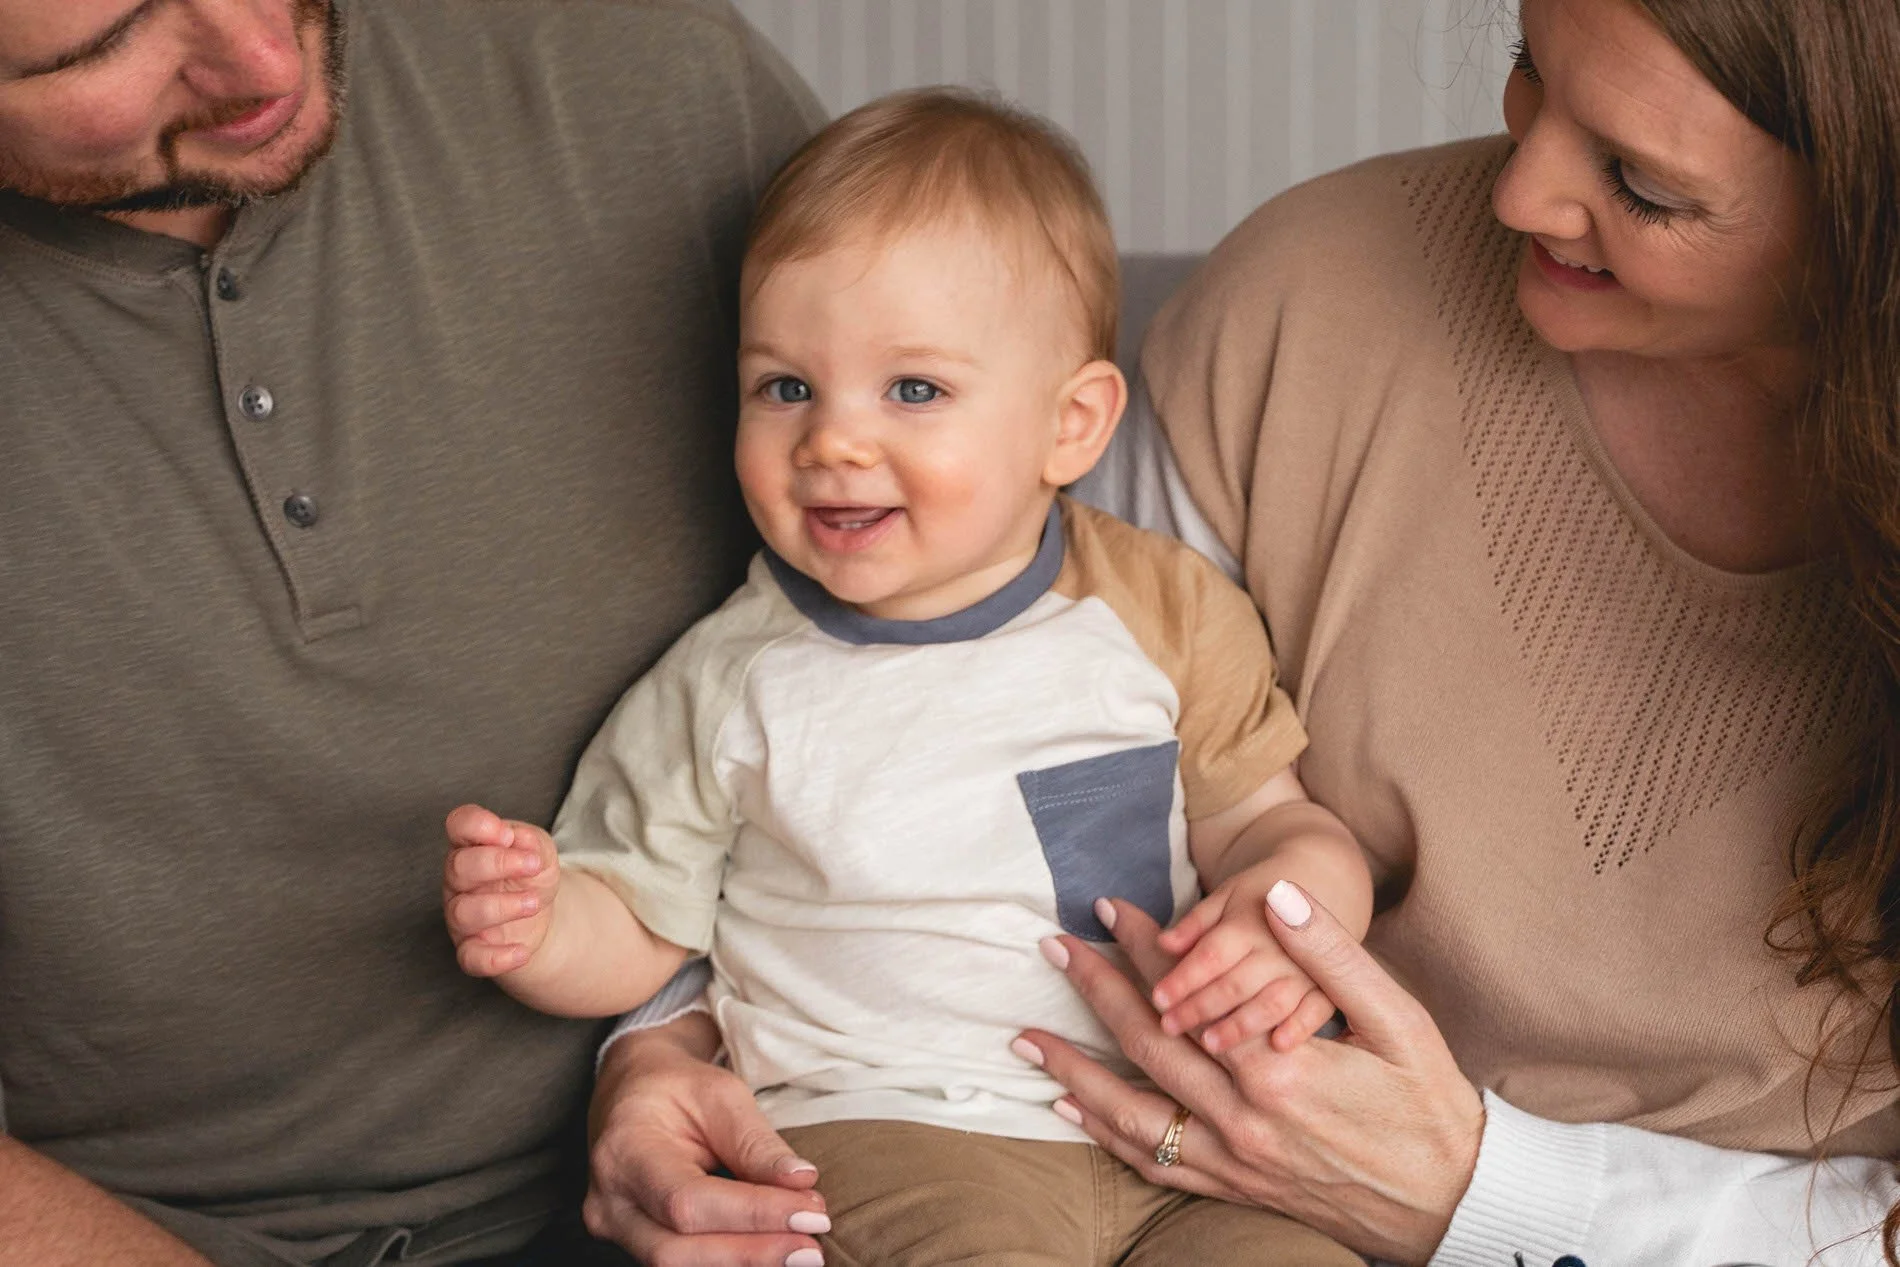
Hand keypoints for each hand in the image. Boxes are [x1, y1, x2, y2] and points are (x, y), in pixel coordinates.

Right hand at [442, 803, 558, 976]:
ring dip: (503, 906)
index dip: (477, 826)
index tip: (507, 835)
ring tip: (533, 903)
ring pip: (464, 912)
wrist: (541, 918)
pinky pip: (471, 958)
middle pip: (459, 867)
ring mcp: (461, 918)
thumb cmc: (530, 877)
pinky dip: (496, 957)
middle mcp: (459, 882)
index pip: (459, 825)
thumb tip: (516, 838)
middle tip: (533, 866)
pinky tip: (521, 952)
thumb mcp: (540, 851)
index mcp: (472, 847)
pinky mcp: (471, 950)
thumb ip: (528, 840)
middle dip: (498, 863)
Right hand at [585, 1013, 831, 1266]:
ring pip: (679, 1266)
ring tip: (800, 1251)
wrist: (634, 1091)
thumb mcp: (722, 1095)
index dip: (753, 1214)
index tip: (812, 1212)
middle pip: (678, 1249)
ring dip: (746, 1262)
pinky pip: (684, 1263)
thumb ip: (757, 1144)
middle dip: (752, 1252)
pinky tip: (770, 1253)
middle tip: (812, 1246)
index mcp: (624, 1151)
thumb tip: (802, 1182)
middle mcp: (609, 1201)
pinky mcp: (634, 1243)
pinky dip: (731, 1261)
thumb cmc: (679, 1088)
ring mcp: (615, 1228)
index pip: (688, 1200)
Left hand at [1017, 884, 1483, 1264]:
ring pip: (1132, 1113)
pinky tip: (1073, 1111)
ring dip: (1074, 1071)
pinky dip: (1106, 1135)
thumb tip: (1277, 897)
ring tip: (1025, 1039)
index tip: (1107, 908)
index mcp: (1277, 1071)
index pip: (1184, 995)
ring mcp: (1235, 1163)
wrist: (1456, 1207)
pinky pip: (1154, 1164)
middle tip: (1051, 948)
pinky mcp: (1237, 1190)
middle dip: (1093, 991)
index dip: (1141, 947)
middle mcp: (1243, 1122)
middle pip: (1145, 1045)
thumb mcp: (1400, 1022)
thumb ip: (1331, 958)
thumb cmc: (1432, 1108)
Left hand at [1152, 872, 1337, 1052]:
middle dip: (1201, 1008)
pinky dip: (1300, 1028)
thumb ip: (1195, 923)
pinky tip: (1277, 1046)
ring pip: (1272, 1003)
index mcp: (1248, 923)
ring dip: (1241, 1025)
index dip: (1184, 978)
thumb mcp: (1226, 897)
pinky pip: (1317, 1011)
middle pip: (1236, 983)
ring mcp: (1308, 970)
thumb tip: (1163, 944)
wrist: (1322, 887)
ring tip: (1209, 1045)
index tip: (1157, 999)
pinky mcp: (1329, 988)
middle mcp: (1279, 947)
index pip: (1211, 955)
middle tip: (1169, 1028)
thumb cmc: (1260, 898)